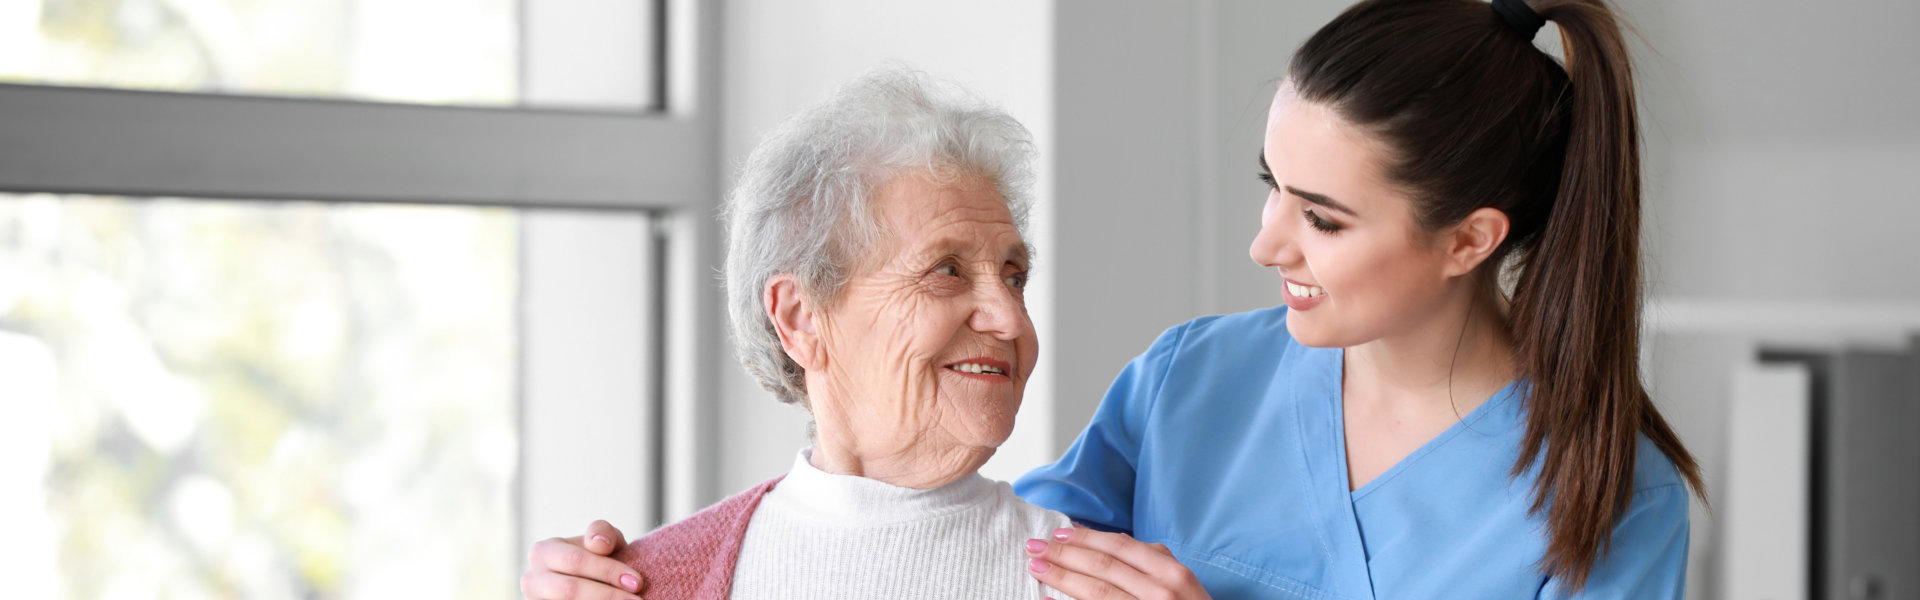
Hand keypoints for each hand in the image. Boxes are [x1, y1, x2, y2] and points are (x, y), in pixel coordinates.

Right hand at [521, 520, 645, 599]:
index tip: (637, 582)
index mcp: (543, 552)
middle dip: (607, 595)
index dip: (608, 571)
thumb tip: (599, 544)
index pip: (576, 561)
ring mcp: (536, 599)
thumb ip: (602, 533)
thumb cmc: (596, 557)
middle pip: (570, 589)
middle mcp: (533, 579)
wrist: (588, 579)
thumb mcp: (602, 539)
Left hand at [1025, 527, 1209, 599]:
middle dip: (1064, 555)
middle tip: (1034, 547)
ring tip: (1036, 568)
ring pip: (1096, 593)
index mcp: (1171, 572)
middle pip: (1103, 567)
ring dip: (1062, 578)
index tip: (1057, 534)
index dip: (1085, 538)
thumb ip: (1152, 559)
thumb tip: (1110, 539)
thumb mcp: (1180, 579)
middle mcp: (1160, 593)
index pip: (1120, 547)